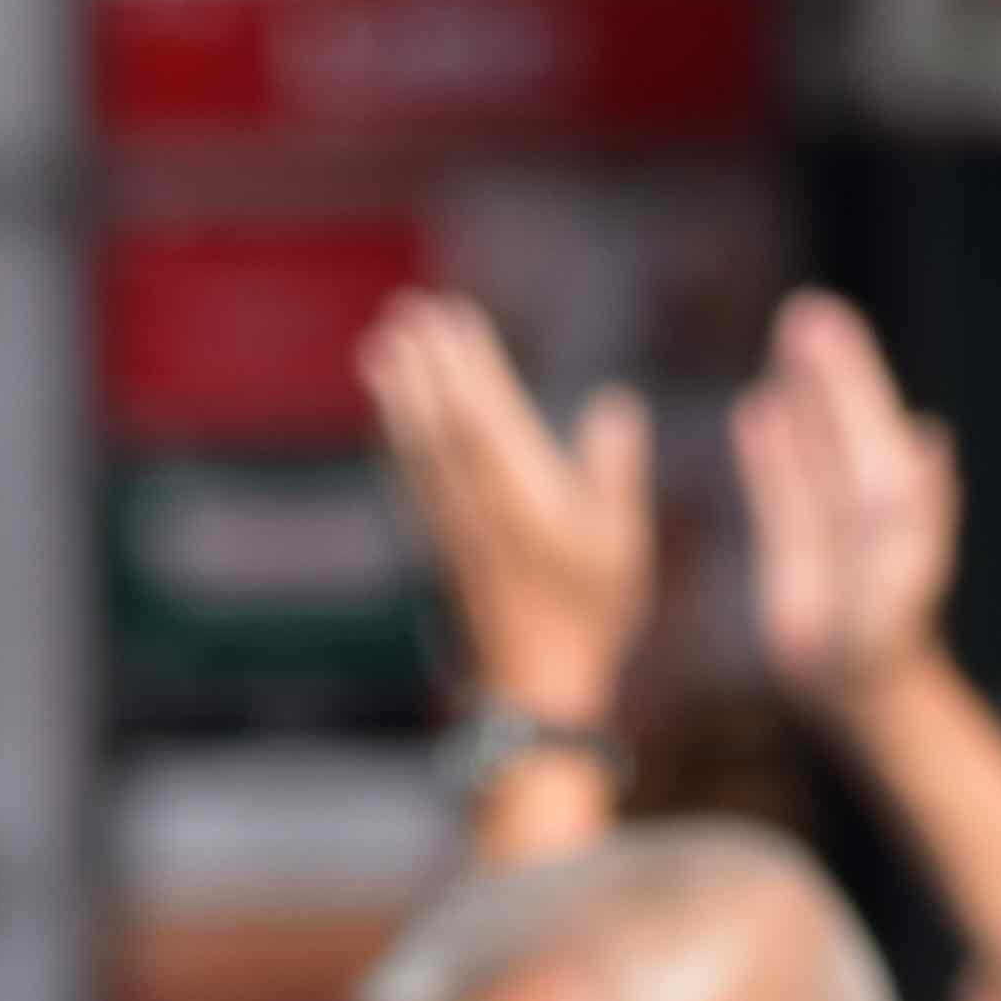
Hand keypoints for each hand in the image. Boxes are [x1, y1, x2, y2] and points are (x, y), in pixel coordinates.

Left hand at [360, 289, 653, 723]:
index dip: (468, 362)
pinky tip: (389, 424)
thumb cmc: (591, 616)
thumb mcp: (623, 546)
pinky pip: (415, 484)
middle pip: (444, 421)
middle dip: (425, 366)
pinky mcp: (445, 548)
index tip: (451, 314)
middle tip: (403, 313)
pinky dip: (399, 446)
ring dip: (398, 398)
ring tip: (377, 351)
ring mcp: (455, 526)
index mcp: (523, 497)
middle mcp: (479, 504)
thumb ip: (616, 473)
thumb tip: (615, 405)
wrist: (538, 687)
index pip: (487, 413)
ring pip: (420, 449)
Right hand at [731, 291, 961, 726]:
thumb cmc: (890, 628)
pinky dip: (766, 450)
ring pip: (805, 442)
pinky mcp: (789, 547)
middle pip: (835, 415)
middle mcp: (858, 496)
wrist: (857, 683)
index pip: (866, 411)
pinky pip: (775, 485)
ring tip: (781, 344)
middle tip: (801, 311)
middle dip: (818, 366)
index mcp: (890, 490)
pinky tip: (755, 412)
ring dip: (793, 395)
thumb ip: (925, 500)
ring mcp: (824, 520)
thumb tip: (934, 438)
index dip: (845, 364)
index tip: (824, 317)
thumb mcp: (913, 561)